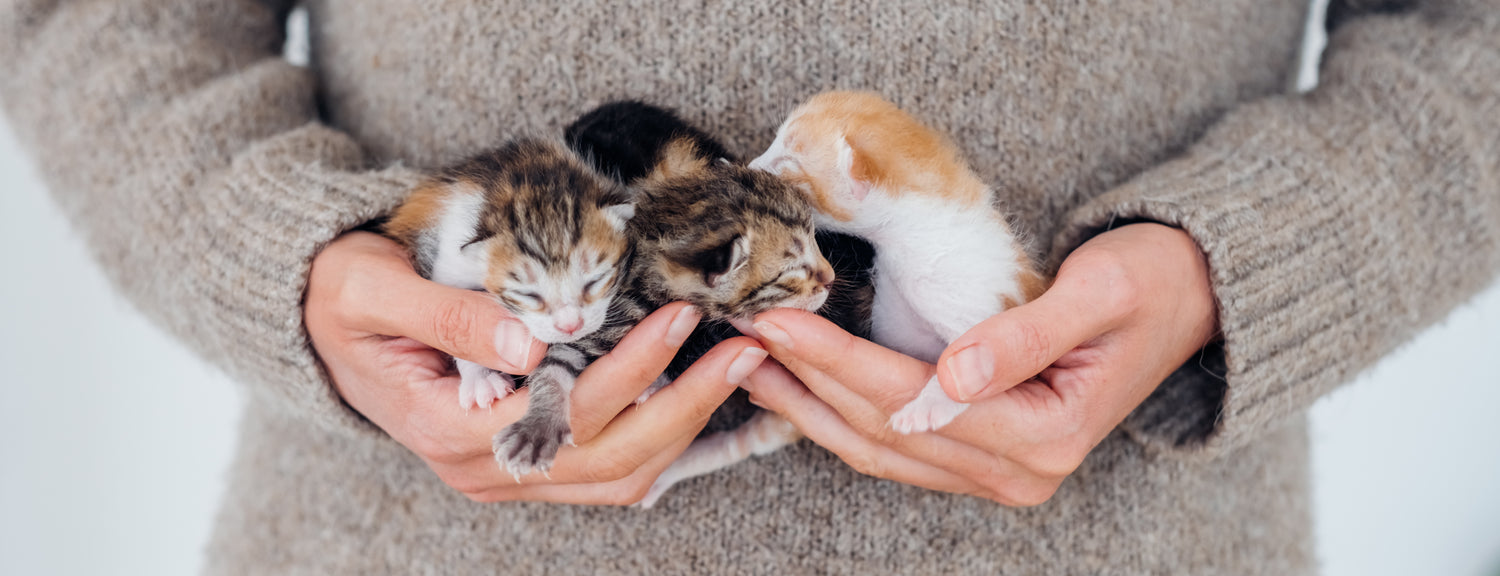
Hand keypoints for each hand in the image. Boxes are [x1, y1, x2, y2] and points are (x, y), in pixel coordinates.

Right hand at [306, 231, 767, 503]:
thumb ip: (448, 316)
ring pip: (618, 476)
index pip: (564, 410)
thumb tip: (531, 339)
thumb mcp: (374, 289)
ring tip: (736, 368)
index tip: (682, 317)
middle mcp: (483, 468)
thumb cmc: (344, 296)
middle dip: (686, 404)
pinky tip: (698, 401)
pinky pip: (606, 473)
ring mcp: (506, 473)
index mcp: (449, 429)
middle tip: (744, 348)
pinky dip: (660, 443)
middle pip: (610, 457)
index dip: (632, 368)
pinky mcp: (523, 462)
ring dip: (685, 428)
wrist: (321, 323)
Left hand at [740, 223, 1217, 504]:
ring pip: (879, 450)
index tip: (778, 321)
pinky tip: (800, 386)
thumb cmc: (1149, 281)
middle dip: (809, 380)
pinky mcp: (986, 458)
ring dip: (810, 408)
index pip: (914, 399)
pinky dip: (841, 417)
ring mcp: (1002, 474)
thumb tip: (953, 373)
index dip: (839, 361)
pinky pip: (896, 449)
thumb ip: (1022, 336)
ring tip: (749, 364)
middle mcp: (1021, 472)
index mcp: (1047, 436)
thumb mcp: (1099, 291)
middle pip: (885, 430)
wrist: (1191, 300)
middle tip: (743, 332)